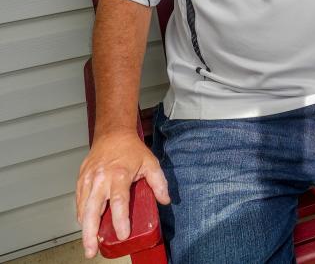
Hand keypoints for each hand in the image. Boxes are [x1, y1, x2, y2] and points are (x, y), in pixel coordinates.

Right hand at [75, 130, 169, 258]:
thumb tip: (165, 200)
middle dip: (91, 234)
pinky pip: (78, 202)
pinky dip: (81, 215)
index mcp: (119, 175)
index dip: (120, 220)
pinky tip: (86, 226)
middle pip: (92, 211)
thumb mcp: (151, 162)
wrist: (112, 134)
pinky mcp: (80, 180)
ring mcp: (88, 180)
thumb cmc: (131, 149)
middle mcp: (100, 179)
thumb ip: (159, 182)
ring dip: (84, 228)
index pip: (119, 202)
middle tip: (91, 250)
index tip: (123, 234)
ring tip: (88, 244)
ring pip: (82, 209)